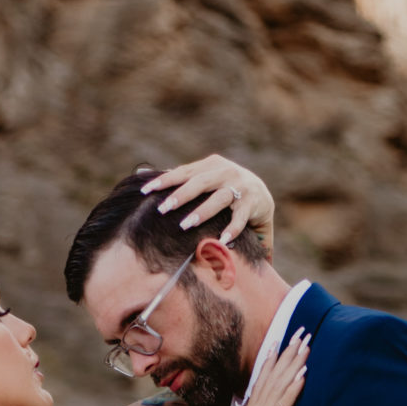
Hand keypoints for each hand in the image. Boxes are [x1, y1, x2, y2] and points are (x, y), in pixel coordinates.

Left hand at [141, 154, 274, 250]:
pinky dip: (232, 229)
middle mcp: (226, 172)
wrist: (262, 196)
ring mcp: (241, 187)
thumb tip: (144, 172)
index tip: (145, 190)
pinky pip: (240, 218)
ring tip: (185, 225)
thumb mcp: (205, 178)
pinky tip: (222, 240)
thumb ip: (181, 178)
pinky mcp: (253, 204)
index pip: (184, 172)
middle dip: (180, 195)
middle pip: (199, 183)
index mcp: (211, 165)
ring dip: (202, 212)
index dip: (165, 180)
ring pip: (219, 199)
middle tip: (163, 209)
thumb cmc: (225, 189)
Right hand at [237, 331, 307, 405]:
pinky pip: (284, 404)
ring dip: (294, 363)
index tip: (278, 342)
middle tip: (300, 333)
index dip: (271, 360)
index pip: (262, 379)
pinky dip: (293, 389)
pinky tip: (303, 375)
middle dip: (288, 352)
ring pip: (281, 383)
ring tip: (306, 346)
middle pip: (274, 374)